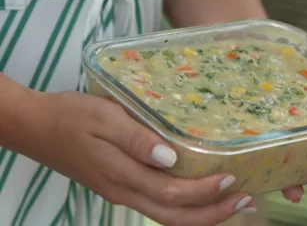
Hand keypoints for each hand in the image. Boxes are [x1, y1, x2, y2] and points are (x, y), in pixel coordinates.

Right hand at [17, 91, 254, 225]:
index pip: (173, 195)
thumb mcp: (104, 118)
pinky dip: (183, 206)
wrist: (36, 127)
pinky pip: (157, 205)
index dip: (205, 192)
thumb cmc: (71, 116)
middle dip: (213, 214)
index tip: (232, 178)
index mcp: (122, 175)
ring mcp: (120, 192)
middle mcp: (124, 191)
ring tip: (231, 202)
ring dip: (201, 213)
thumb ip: (136, 140)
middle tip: (246, 202)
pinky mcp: (118, 186)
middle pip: (175, 217)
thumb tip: (171, 159)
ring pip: (167, 215)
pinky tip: (197, 193)